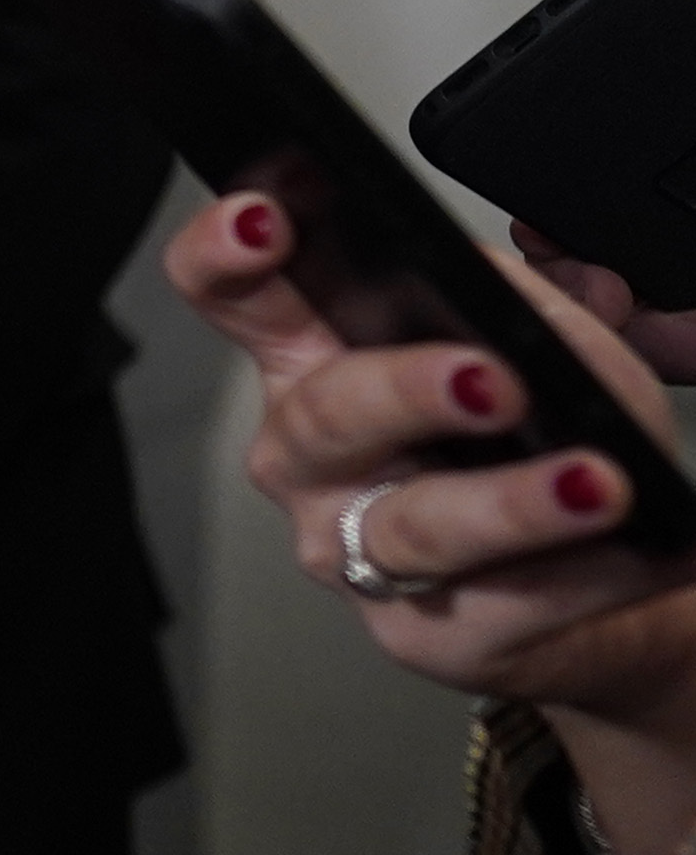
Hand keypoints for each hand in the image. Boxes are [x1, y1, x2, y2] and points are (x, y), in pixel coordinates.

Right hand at [171, 190, 695, 755]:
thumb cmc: (555, 438)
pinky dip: (584, 572)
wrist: (622, 570)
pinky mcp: (423, 634)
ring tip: (592, 482)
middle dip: (407, 392)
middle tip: (490, 379)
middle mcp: (311, 454)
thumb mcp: (543, 338)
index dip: (225, 253)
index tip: (263, 220)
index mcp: (314, 358)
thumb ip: (512, 294)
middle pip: (326, 412)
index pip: (233, 293)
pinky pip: (502, 602)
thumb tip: (484, 278)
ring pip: (416, 525)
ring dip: (512, 503)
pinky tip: (629, 545)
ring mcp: (353, 547)